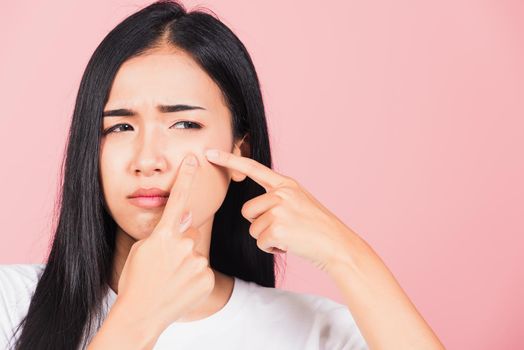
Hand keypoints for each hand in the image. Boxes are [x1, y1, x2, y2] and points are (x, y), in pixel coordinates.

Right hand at [115, 153, 214, 331]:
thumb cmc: (136, 279)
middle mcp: (184, 245)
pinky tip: (180, 287)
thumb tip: (185, 220)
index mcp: (164, 235)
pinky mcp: (207, 277)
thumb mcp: (141, 250)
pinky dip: (193, 277)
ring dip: (186, 262)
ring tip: (171, 278)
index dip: (186, 178)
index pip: (177, 200)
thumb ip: (164, 233)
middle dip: (180, 243)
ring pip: (195, 252)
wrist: (140, 314)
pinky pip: (202, 269)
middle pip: (188, 232)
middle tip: (165, 264)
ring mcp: (197, 262)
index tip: (194, 160)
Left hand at [204, 149, 352, 271]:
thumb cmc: (316, 228)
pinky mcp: (278, 228)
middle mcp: (282, 193)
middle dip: (260, 224)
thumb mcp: (299, 202)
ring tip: (290, 236)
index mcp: (286, 184)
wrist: (337, 245)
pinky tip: (290, 245)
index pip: (253, 168)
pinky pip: (261, 242)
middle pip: (248, 210)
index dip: (230, 161)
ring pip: (253, 228)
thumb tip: (252, 209)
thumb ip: (277, 198)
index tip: (209, 152)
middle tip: (285, 228)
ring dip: (267, 237)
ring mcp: (280, 209)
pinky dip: (272, 248)